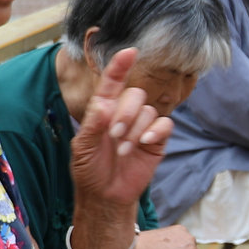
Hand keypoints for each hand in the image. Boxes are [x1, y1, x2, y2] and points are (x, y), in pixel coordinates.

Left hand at [68, 47, 173, 215]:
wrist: (106, 195)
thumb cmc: (90, 170)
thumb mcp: (82, 148)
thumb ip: (92, 125)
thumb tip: (103, 104)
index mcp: (104, 110)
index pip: (113, 82)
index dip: (120, 66)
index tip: (129, 52)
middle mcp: (125, 113)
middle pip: (135, 95)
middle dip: (125, 113)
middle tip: (114, 135)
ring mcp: (142, 126)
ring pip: (148, 111)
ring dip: (136, 130)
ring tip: (123, 150)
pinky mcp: (157, 140)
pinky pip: (165, 124)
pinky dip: (155, 131)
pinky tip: (145, 143)